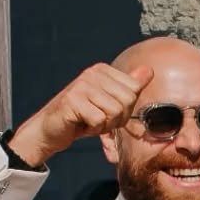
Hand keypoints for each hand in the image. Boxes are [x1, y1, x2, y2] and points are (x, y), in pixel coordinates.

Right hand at [6, 62, 152, 166]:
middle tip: (100, 119)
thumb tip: (149, 71)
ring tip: (90, 121)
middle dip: (117, 117)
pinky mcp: (72, 101)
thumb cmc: (81, 117)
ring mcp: (82, 85)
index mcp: (103, 70)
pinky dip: (93, 129)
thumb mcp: (109, 100)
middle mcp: (92, 73)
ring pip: (115, 111)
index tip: (109, 111)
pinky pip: (99, 120)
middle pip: (127, 100)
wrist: (50, 130)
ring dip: (105, 124)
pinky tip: (82, 124)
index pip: (135, 89)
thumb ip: (129, 86)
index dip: (127, 108)